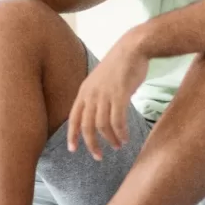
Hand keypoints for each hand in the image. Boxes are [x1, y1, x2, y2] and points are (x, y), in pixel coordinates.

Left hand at [67, 32, 149, 159]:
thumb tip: (100, 114)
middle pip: (86, 126)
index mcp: (84, 90)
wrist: (133, 48)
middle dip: (91, 144)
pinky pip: (118, 121)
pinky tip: (126, 138)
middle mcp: (91, 94)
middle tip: (98, 157)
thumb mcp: (100, 80)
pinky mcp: (120, 95)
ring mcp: (105, 94)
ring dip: (110, 139)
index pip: (73, 117)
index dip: (72, 135)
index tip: (73, 149)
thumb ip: (97, 96)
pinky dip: (121, 132)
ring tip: (118, 146)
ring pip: (102, 126)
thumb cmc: (120, 64)